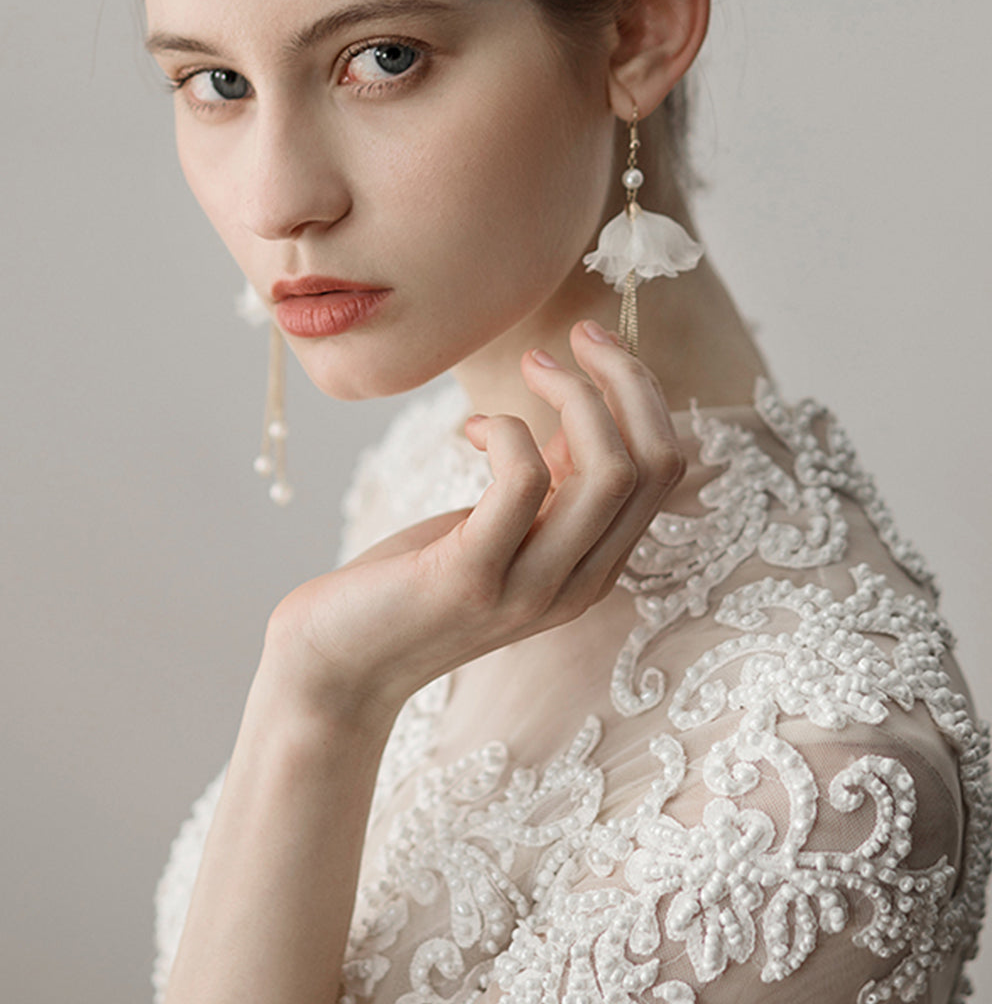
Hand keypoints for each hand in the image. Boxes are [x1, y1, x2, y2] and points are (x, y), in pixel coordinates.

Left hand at [265, 320, 685, 726]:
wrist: (337, 668)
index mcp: (595, 567)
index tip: (596, 345)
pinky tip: (471, 428)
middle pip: (653, 465)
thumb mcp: (501, 527)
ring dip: (576, 395)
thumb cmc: (412, 582)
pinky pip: (524, 481)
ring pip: (610, 472)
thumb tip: (583, 404)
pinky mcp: (471, 579)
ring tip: (529, 363)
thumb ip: (552, 481)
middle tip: (578, 334)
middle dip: (627, 379)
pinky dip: (509, 430)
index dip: (644, 394)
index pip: (665, 470)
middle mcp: (580, 584)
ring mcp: (530, 589)